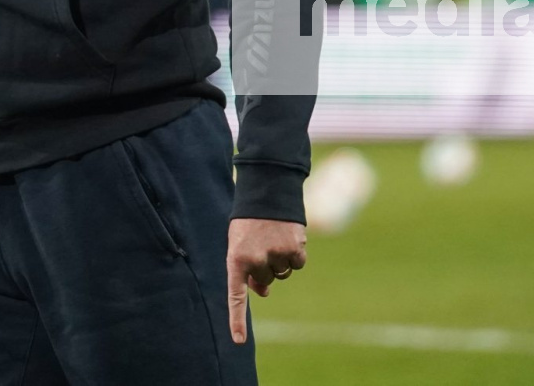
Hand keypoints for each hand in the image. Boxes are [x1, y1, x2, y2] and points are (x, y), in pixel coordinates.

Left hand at [226, 217, 307, 343]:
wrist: (267, 192)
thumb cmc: (249, 222)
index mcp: (236, 259)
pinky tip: (289, 237)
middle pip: (265, 280)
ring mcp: (275, 256)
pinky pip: (297, 264)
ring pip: (282, 273)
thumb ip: (247, 269)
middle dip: (264, 268)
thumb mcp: (240, 244)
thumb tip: (264, 292)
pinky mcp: (294, 249)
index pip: (236, 295)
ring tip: (273, 237)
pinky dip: (295, 254)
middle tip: (261, 245)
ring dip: (280, 259)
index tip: (238, 342)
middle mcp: (255, 261)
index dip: (236, 319)